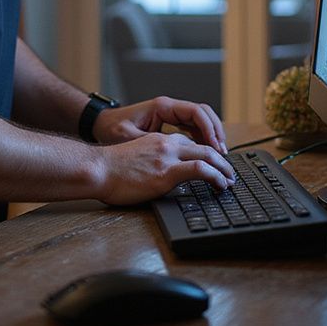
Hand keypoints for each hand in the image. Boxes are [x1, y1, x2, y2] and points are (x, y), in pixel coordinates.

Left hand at [92, 96, 226, 152]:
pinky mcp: (167, 124)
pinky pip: (191, 128)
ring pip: (199, 121)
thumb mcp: (131, 138)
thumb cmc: (111, 129)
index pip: (196, 112)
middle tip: (223, 153)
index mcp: (162, 106)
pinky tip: (205, 154)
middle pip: (203, 114)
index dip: (209, 129)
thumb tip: (175, 155)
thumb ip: (154, 144)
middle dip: (216, 132)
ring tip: (219, 156)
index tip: (216, 147)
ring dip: (211, 136)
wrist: (99, 125)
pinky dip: (201, 139)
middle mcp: (169, 108)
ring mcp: (169, 115)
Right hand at [95, 132, 234, 205]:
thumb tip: (157, 176)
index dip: (205, 154)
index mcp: (157, 140)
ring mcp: (167, 157)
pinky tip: (221, 185)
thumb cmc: (108, 169)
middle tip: (229, 173)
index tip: (212, 166)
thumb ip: (150, 161)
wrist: (96, 169)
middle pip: (203, 147)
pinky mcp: (167, 172)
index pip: (189, 142)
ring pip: (208, 155)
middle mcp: (165, 144)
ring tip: (229, 181)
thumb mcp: (134, 158)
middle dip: (221, 160)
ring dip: (224, 168)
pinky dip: (217, 177)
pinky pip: (201, 170)